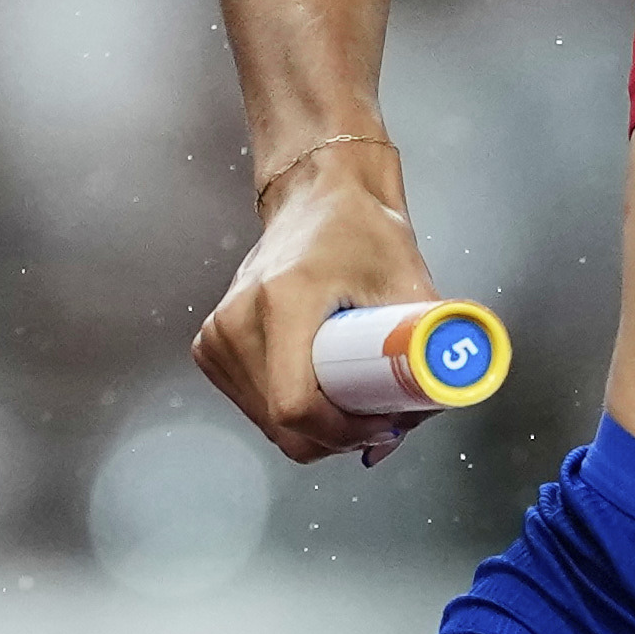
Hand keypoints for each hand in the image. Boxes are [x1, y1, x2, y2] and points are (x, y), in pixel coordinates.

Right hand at [191, 141, 435, 463]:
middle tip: (378, 413)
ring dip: (316, 428)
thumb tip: (410, 423)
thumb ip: (424, 358)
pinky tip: (319, 380)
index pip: (297, 407)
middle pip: (283, 425)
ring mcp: (217, 334)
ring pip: (270, 425)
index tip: (382, 423)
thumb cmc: (363, 232)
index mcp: (284, 300)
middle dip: (338, 436)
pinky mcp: (210, 346)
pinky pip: (255, 407)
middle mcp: (237, 318)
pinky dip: (290, 412)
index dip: (345, 433)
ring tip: (352, 389)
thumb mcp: (410, 287)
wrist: (318, 197)